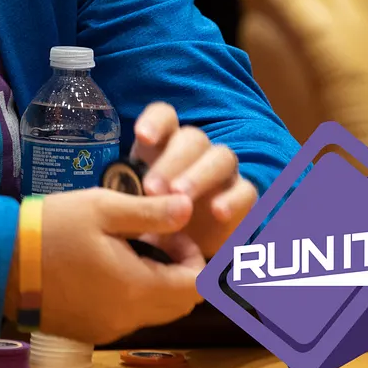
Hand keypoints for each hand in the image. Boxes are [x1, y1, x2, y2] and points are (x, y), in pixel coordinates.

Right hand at [13, 188, 203, 344]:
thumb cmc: (51, 228)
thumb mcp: (101, 208)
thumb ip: (151, 212)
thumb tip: (188, 208)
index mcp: (138, 288)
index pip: (196, 285)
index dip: (194, 256)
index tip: (168, 233)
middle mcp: (129, 318)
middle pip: (180, 304)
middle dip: (179, 271)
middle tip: (153, 239)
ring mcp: (108, 328)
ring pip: (153, 312)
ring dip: (154, 284)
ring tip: (126, 250)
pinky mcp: (88, 332)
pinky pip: (126, 318)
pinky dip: (129, 296)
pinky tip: (103, 269)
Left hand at [132, 102, 257, 257]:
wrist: (179, 251)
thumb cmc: (150, 219)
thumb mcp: (133, 206)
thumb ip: (130, 196)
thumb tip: (121, 199)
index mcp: (165, 144)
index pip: (165, 117)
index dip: (155, 121)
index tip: (142, 137)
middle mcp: (197, 151)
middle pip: (193, 139)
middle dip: (172, 162)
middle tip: (152, 189)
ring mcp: (222, 171)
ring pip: (221, 157)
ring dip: (199, 176)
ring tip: (180, 198)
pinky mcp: (243, 195)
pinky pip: (246, 189)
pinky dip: (233, 199)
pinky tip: (217, 212)